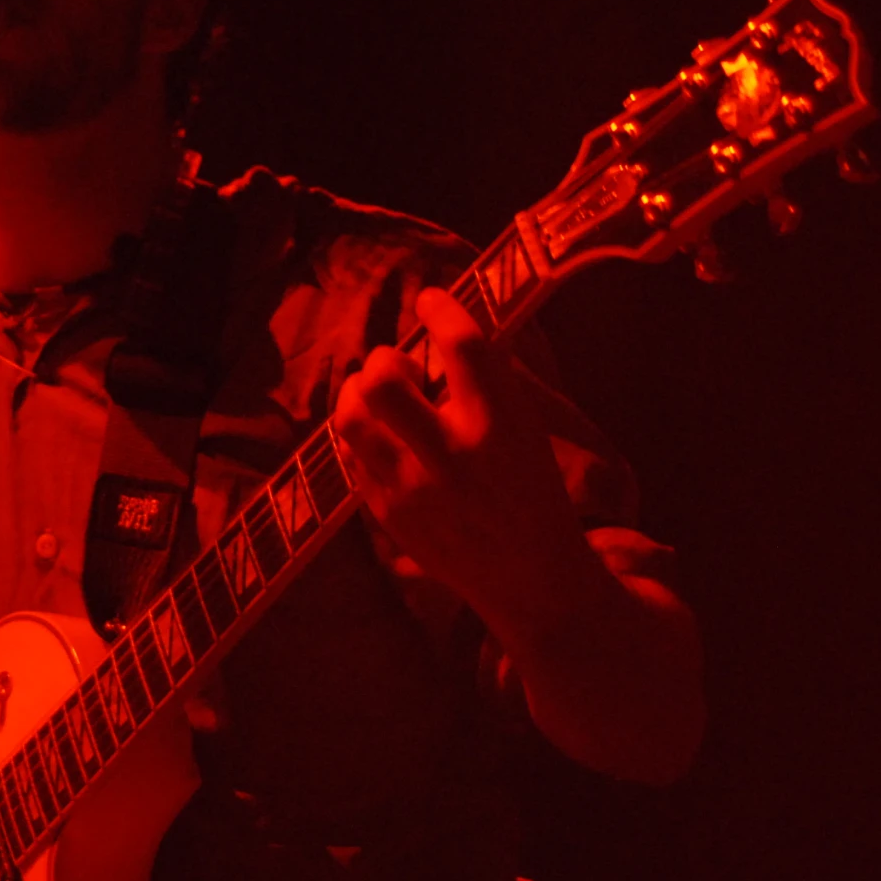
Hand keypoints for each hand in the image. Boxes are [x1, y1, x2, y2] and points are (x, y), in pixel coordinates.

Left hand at [330, 289, 596, 624]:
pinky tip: (379, 433)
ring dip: (358, 392)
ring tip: (378, 396)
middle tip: (398, 366)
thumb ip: (487, 384)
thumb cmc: (531, 493)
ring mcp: (413, 488)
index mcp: (502, 426)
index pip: (462, 345)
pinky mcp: (387, 514)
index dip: (440, 310)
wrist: (530, 580)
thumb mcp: (528, 431)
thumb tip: (439, 329)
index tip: (430, 300)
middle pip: (384, 379)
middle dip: (384, 359)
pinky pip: (349, 453)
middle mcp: (453, 455)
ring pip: (352, 415)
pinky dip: (359, 432)